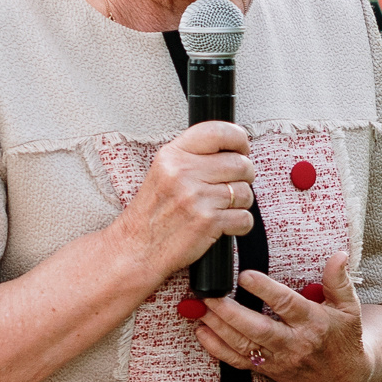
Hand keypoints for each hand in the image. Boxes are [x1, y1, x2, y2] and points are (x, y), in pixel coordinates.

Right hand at [113, 120, 254, 283]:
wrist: (136, 249)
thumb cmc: (151, 214)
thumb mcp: (162, 173)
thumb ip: (191, 157)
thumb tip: (232, 151)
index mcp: (172, 156)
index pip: (217, 132)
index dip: (238, 139)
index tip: (242, 150)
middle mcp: (183, 173)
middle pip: (240, 164)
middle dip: (244, 176)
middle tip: (231, 186)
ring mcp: (196, 198)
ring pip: (245, 192)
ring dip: (241, 203)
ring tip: (221, 208)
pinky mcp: (207, 222)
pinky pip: (245, 218)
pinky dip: (240, 224)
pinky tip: (223, 225)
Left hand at [191, 251, 373, 381]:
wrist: (344, 377)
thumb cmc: (344, 337)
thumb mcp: (349, 307)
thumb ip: (339, 281)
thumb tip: (339, 255)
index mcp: (313, 323)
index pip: (287, 305)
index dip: (265, 290)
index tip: (245, 275)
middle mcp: (294, 344)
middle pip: (258, 330)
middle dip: (230, 313)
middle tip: (209, 295)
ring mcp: (278, 360)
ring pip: (244, 346)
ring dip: (219, 328)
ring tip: (201, 308)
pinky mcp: (267, 370)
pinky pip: (238, 362)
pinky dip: (217, 349)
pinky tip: (201, 332)